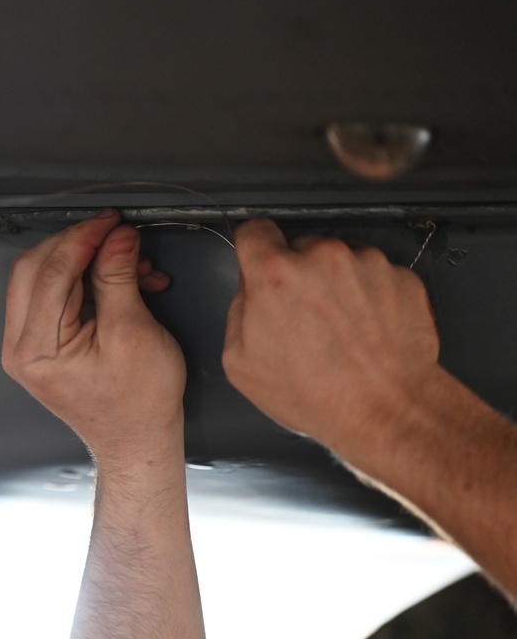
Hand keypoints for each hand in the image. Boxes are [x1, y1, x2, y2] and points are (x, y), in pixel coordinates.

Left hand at [2, 210, 185, 465]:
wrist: (137, 440)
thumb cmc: (139, 402)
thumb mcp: (134, 333)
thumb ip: (118, 278)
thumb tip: (117, 236)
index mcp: (36, 350)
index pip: (50, 274)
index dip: (82, 239)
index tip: (111, 222)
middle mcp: (19, 346)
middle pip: (35, 268)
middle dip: (79, 244)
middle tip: (118, 233)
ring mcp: (25, 344)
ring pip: (42, 276)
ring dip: (86, 260)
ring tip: (135, 265)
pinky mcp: (40, 341)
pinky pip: (54, 294)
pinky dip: (86, 279)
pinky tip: (125, 279)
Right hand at [222, 219, 439, 446]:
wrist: (387, 410)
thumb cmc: (316, 394)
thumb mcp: (241, 362)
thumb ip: (239, 312)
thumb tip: (251, 293)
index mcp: (276, 273)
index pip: (254, 230)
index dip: (254, 247)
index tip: (259, 259)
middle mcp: (323, 256)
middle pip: (300, 246)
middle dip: (298, 274)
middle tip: (304, 315)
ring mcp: (367, 262)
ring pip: (340, 260)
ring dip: (336, 283)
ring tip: (341, 330)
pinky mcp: (402, 276)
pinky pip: (375, 275)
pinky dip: (369, 295)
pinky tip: (366, 331)